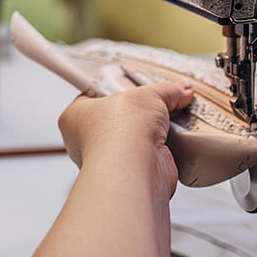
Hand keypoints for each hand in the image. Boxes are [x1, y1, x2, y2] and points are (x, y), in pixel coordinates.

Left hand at [58, 80, 193, 198]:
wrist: (135, 168)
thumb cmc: (119, 131)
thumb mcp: (146, 95)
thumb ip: (165, 91)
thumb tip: (181, 89)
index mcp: (75, 116)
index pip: (94, 97)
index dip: (116, 89)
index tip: (134, 84)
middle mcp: (88, 140)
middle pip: (120, 117)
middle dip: (141, 111)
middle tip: (158, 99)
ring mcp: (111, 158)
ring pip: (138, 137)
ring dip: (155, 130)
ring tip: (169, 116)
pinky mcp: (134, 172)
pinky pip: (152, 154)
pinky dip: (165, 147)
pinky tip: (173, 137)